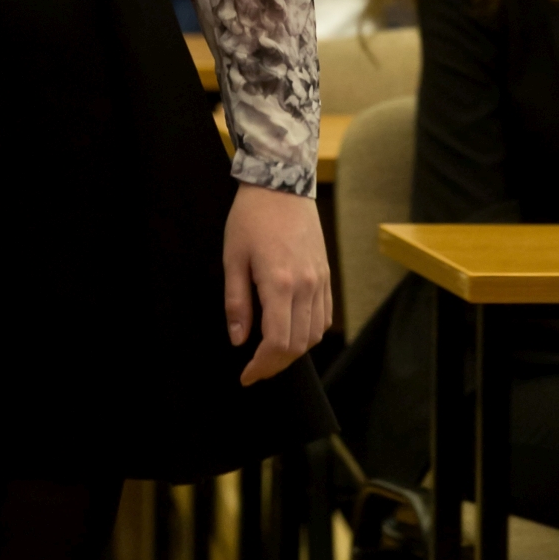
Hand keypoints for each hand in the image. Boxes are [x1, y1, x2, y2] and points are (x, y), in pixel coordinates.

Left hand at [223, 183, 332, 385]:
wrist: (281, 184)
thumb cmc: (251, 218)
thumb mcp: (233, 257)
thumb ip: (236, 302)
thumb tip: (238, 339)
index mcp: (280, 283)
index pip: (277, 343)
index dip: (262, 367)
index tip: (246, 376)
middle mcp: (306, 286)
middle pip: (298, 345)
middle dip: (275, 365)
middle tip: (255, 369)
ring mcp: (320, 280)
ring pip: (314, 335)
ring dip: (293, 351)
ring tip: (270, 353)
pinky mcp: (326, 274)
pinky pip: (324, 316)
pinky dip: (310, 332)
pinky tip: (292, 331)